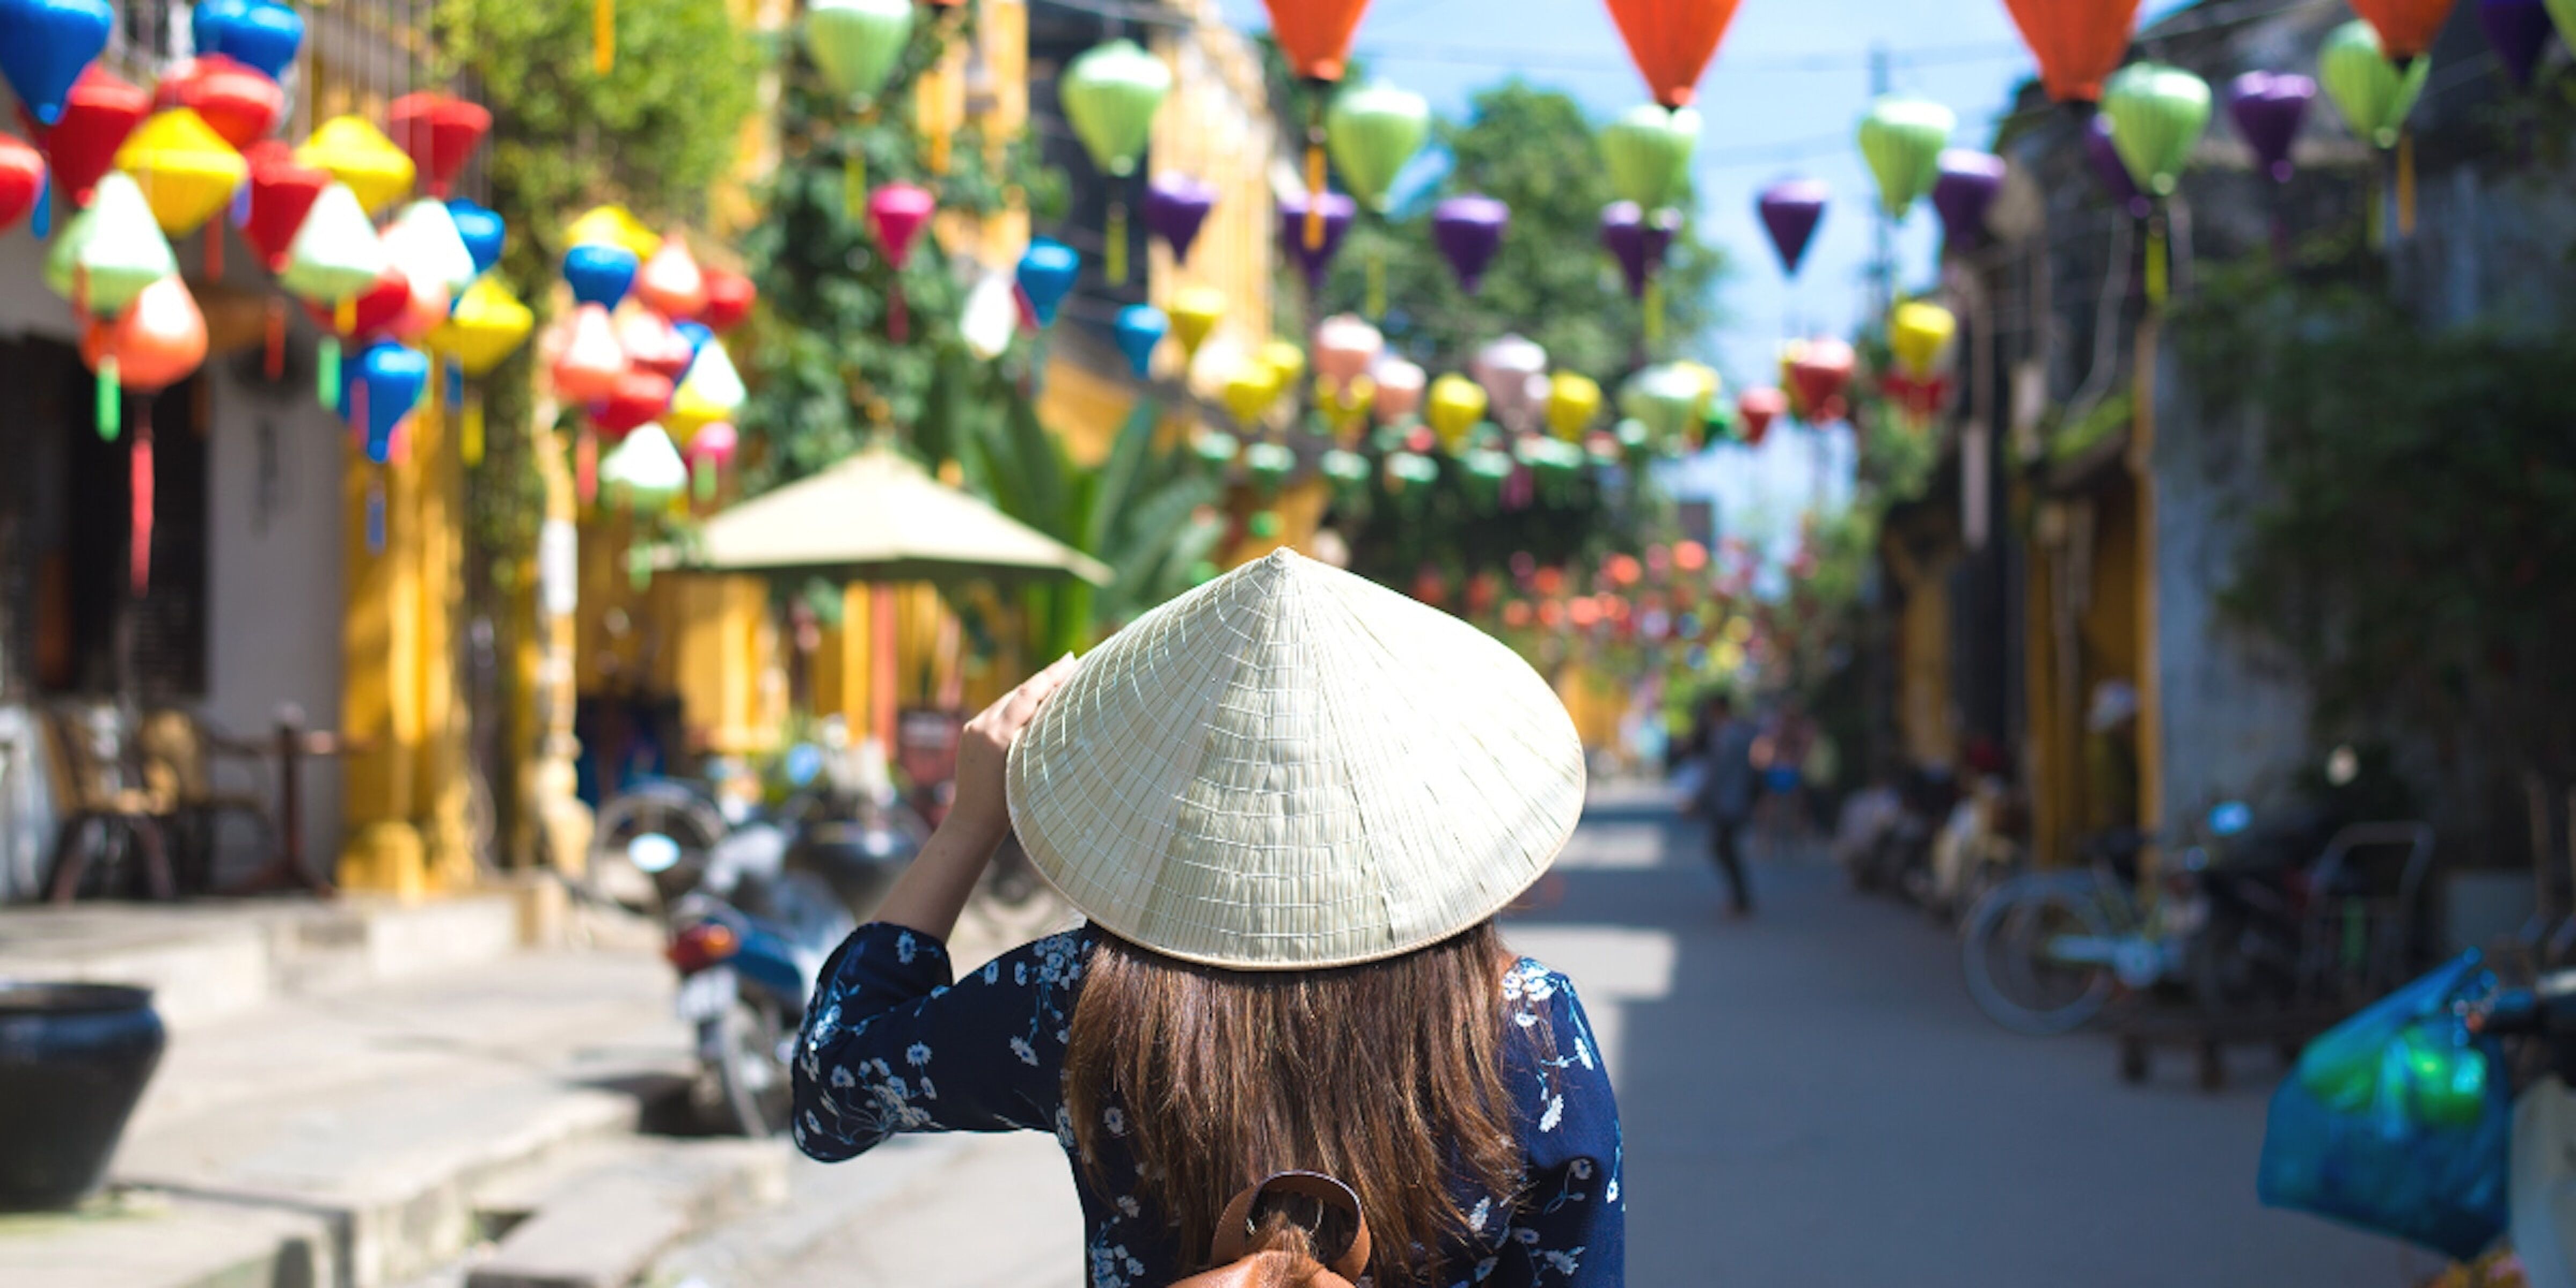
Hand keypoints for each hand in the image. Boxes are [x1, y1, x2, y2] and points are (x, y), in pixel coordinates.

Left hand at [944, 653, 1078, 846]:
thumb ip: (1039, 736)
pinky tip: (1030, 707)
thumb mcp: (1030, 769)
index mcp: (998, 735)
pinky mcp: (968, 732)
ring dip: (1029, 692)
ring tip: (1055, 683)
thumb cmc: (1009, 806)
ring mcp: (972, 728)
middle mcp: (982, 726)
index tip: (1070, 659)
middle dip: (1043, 679)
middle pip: (1018, 692)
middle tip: (1069, 666)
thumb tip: (1058, 708)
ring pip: (1006, 700)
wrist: (972, 822)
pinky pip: (996, 712)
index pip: (1028, 694)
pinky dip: (1014, 707)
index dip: (1051, 675)